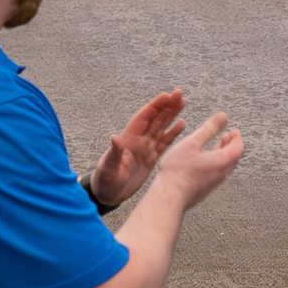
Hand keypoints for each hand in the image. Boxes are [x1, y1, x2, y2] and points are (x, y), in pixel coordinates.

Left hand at [92, 90, 186, 209]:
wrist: (108, 194)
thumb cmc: (104, 180)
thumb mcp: (108, 167)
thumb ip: (114, 153)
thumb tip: (115, 137)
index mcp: (128, 139)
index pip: (144, 118)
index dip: (154, 106)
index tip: (166, 96)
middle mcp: (138, 140)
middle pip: (155, 119)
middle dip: (167, 106)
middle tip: (179, 93)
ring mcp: (145, 148)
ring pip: (161, 127)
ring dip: (171, 114)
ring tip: (182, 102)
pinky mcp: (151, 158)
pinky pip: (164, 142)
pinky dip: (173, 132)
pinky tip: (181, 123)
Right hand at [152, 112, 242, 210]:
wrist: (169, 196)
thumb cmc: (178, 170)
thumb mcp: (192, 143)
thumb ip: (209, 129)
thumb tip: (223, 117)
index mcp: (221, 162)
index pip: (238, 148)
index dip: (238, 138)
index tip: (234, 130)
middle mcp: (220, 174)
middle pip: (233, 159)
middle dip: (231, 145)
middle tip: (226, 137)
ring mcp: (212, 184)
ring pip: (224, 167)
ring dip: (222, 155)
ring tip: (215, 147)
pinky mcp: (203, 190)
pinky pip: (215, 174)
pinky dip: (214, 164)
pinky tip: (202, 161)